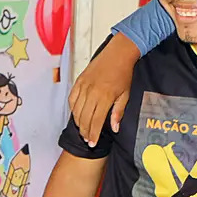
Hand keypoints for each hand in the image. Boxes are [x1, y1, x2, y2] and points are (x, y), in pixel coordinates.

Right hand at [68, 33, 138, 147]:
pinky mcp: (78, 82)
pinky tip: (77, 115)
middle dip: (85, 131)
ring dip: (78, 122)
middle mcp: (92, 93)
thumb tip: (114, 128)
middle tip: (87, 140)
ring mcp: (84, 87)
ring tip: (82, 130)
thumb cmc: (123, 73)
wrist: (117, 54)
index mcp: (105, 97)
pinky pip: (72, 100)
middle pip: (84, 118)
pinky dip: (73, 109)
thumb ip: (118, 112)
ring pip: (76, 111)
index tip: (92, 143)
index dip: (93, 134)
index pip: (95, 121)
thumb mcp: (125, 94)